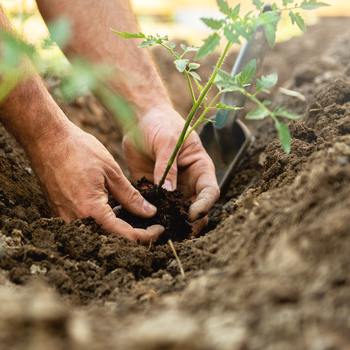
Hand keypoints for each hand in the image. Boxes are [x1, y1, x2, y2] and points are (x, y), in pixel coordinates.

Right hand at [28, 123, 163, 242]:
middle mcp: (75, 220)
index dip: (147, 236)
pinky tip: (110, 206)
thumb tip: (149, 212)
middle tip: (149, 223)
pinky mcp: (58, 212)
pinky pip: (84, 225)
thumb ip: (131, 196)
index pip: (125, 236)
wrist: (46, 139)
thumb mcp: (111, 171)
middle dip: (133, 234)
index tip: (160, 228)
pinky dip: (100, 221)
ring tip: (129, 212)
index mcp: (91, 211)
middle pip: (110, 239)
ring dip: (116, 228)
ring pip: (97, 234)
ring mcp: (63, 218)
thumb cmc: (78, 149)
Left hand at [123, 106, 219, 232]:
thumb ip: (167, 167)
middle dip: (190, 222)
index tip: (192, 214)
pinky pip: (154, 206)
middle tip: (179, 231)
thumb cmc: (161, 123)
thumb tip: (169, 193)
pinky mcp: (153, 189)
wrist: (140, 118)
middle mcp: (188, 182)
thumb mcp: (167, 142)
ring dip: (170, 221)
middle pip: (195, 208)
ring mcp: (171, 188)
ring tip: (160, 231)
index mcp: (200, 168)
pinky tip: (141, 222)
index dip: (204, 205)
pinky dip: (150, 215)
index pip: (210, 192)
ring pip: (176, 212)